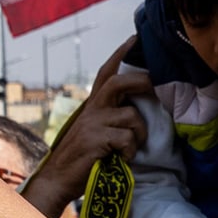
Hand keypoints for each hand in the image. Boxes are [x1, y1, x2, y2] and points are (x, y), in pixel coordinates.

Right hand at [30, 41, 151, 217]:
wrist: (59, 181)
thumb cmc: (84, 158)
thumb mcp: (97, 131)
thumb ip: (113, 116)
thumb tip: (142, 108)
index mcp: (94, 105)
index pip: (107, 71)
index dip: (121, 54)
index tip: (136, 37)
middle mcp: (92, 109)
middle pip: (118, 82)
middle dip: (142, 82)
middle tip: (158, 87)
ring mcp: (92, 123)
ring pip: (130, 115)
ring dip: (139, 133)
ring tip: (132, 147)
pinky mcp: (94, 139)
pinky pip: (126, 138)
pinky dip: (130, 151)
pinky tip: (122, 160)